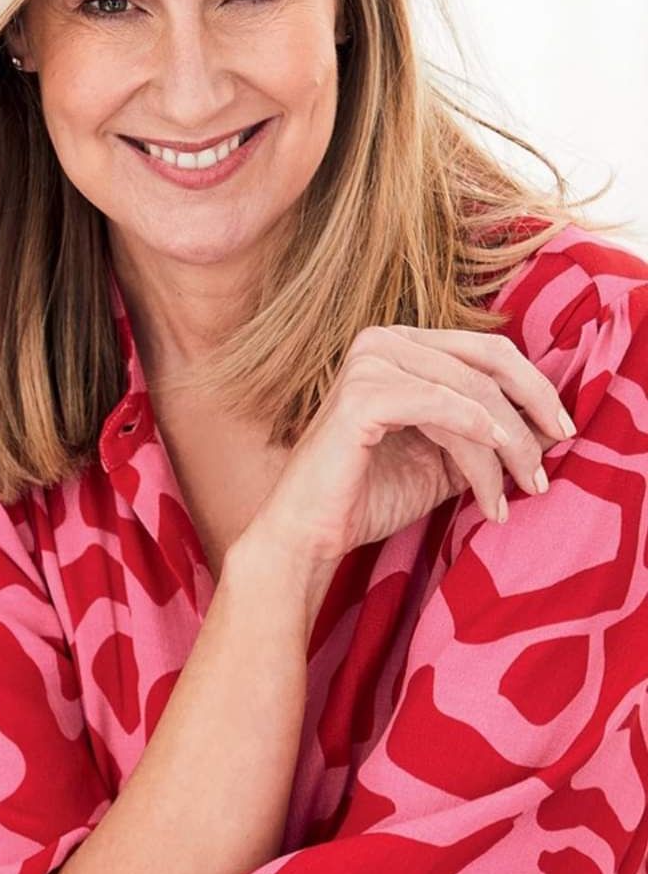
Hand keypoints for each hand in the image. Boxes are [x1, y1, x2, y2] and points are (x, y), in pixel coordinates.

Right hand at [241, 323, 574, 566]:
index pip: (488, 352)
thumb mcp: (446, 462)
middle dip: (529, 415)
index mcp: (404, 346)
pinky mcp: (361, 393)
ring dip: (503, 447)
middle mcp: (385, 340)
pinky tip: (491, 474)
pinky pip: (439, 404)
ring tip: (516, 492)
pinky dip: (474, 435)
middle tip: (545, 468)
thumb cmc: (369, 496)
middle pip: (487, 362)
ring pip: (469, 391)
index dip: (534, 388)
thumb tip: (551, 428)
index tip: (563, 434)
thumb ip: (490, 437)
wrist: (310, 533)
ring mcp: (370, 361)